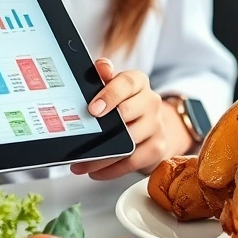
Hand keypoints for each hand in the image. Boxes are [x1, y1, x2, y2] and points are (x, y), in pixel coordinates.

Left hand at [69, 59, 191, 179]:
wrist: (152, 126)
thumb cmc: (125, 105)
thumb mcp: (113, 87)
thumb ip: (104, 76)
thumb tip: (100, 66)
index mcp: (138, 82)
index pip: (127, 83)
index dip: (110, 95)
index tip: (93, 109)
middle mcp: (151, 102)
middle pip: (128, 113)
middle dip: (103, 129)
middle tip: (79, 142)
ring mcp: (156, 125)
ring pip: (128, 142)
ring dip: (101, 157)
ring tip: (80, 163)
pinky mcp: (157, 148)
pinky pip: (133, 161)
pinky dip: (112, 170)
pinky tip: (95, 171)